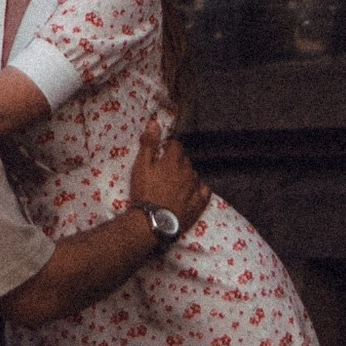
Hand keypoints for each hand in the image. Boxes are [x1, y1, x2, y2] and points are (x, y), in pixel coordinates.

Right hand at [127, 119, 207, 234]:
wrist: (152, 222)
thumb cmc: (144, 193)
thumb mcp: (141, 166)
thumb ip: (149, 144)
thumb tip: (155, 123)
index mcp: (173, 161)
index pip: (176, 145)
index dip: (169, 146)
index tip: (163, 151)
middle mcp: (188, 171)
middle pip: (185, 160)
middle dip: (177, 161)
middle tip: (165, 170)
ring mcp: (195, 188)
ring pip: (194, 174)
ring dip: (186, 175)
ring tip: (175, 183)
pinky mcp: (199, 203)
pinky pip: (204, 190)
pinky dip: (199, 188)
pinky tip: (193, 190)